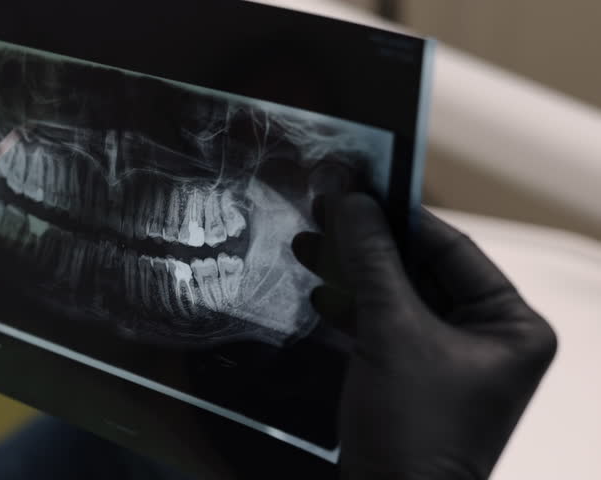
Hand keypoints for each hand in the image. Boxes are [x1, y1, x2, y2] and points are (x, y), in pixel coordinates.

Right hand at [292, 194, 556, 479]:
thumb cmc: (413, 429)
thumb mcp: (391, 331)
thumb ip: (372, 261)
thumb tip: (352, 201)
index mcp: (512, 327)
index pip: (453, 250)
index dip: (402, 218)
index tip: (359, 189)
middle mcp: (489, 340)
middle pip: (423, 272)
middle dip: (369, 247)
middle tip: (326, 212)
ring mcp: (452, 361)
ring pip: (399, 298)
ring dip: (354, 276)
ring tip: (310, 246)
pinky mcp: (417, 378)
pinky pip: (388, 328)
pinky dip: (355, 311)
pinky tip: (321, 294)